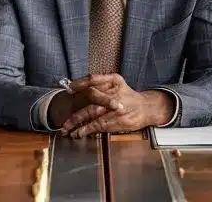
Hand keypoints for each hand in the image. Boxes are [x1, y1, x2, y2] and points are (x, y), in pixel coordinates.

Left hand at [56, 74, 173, 137]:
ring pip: (92, 113)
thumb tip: (76, 87)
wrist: (146, 108)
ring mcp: (115, 108)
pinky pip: (98, 125)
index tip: (70, 88)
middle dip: (76, 102)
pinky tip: (79, 134)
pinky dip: (87, 129)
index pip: (94, 78)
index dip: (80, 83)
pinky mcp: (116, 121)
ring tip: (67, 129)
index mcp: (114, 81)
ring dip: (77, 122)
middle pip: (91, 97)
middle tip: (65, 109)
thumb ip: (100, 82)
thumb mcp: (117, 82)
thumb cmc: (128, 95)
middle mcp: (114, 93)